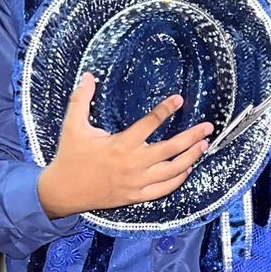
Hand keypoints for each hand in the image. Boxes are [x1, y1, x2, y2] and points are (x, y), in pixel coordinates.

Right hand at [37, 72, 213, 218]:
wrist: (62, 192)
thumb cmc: (69, 156)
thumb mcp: (73, 126)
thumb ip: (81, 99)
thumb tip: (88, 75)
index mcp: (120, 144)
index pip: (149, 124)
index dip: (165, 109)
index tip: (179, 99)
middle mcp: (132, 164)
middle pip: (170, 149)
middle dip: (192, 136)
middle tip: (208, 126)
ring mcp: (136, 183)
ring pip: (172, 171)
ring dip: (191, 158)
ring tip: (204, 145)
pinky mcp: (135, 197)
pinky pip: (163, 190)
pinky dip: (178, 180)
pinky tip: (188, 169)